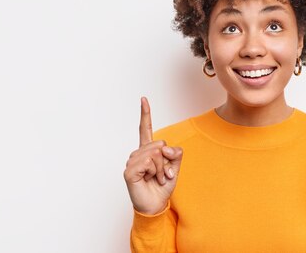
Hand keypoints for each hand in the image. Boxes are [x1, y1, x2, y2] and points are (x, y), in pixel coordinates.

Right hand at [123, 96, 183, 214]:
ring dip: (161, 169)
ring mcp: (132, 161)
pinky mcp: (130, 171)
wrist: (156, 206)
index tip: (144, 99)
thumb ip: (175, 154)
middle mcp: (138, 153)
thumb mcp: (175, 167)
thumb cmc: (162, 187)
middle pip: (160, 144)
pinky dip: (155, 172)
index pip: (145, 129)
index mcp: (148, 150)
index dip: (145, 114)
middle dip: (167, 161)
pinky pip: (149, 162)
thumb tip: (166, 148)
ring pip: (156, 153)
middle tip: (162, 174)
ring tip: (155, 179)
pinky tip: (149, 180)